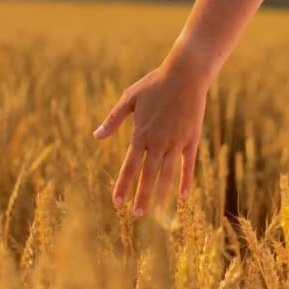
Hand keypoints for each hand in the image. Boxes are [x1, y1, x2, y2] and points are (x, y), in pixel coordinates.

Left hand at [93, 46, 208, 215]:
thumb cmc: (155, 83)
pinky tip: (182, 195)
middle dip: (142, 195)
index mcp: (141, 133)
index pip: (129, 166)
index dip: (123, 185)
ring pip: (168, 173)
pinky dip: (185, 180)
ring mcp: (176, 141)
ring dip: (162, 193)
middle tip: (136, 214)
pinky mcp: (191, 139)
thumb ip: (113, 119)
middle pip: (148, 174)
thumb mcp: (130, 98)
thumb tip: (96, 136)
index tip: (117, 202)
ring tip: (157, 211)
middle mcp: (158, 141)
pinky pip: (188, 164)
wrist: (186, 74)